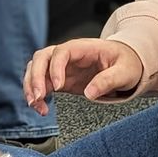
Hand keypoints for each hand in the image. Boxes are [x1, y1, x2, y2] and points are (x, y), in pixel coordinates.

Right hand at [23, 39, 144, 115]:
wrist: (126, 64)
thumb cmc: (127, 63)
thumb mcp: (125, 72)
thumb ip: (108, 80)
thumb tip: (90, 93)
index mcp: (84, 48)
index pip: (61, 52)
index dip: (56, 68)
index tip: (58, 87)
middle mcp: (68, 55)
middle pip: (41, 57)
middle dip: (35, 77)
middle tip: (38, 97)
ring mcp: (62, 66)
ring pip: (35, 69)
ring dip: (30, 86)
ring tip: (36, 105)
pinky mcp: (59, 78)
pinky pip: (41, 83)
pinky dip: (36, 95)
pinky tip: (41, 108)